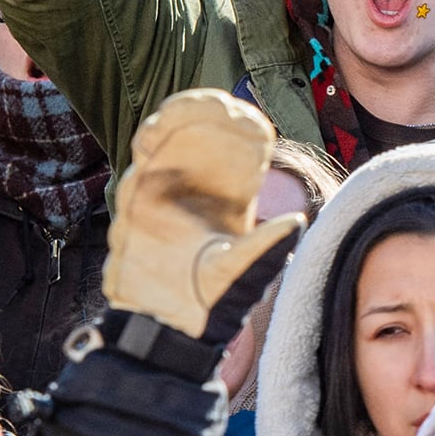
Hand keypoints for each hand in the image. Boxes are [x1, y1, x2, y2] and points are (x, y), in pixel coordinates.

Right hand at [103, 90, 305, 339]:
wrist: (168, 332)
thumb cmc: (212, 307)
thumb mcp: (245, 272)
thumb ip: (266, 246)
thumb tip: (297, 220)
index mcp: (230, 202)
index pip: (238, 155)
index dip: (241, 133)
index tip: (248, 118)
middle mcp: (198, 193)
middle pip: (202, 139)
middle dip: (207, 116)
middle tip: (218, 102)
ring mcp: (165, 196)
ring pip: (169, 146)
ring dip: (176, 123)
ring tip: (188, 109)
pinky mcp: (137, 207)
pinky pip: (140, 168)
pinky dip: (148, 146)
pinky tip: (158, 131)